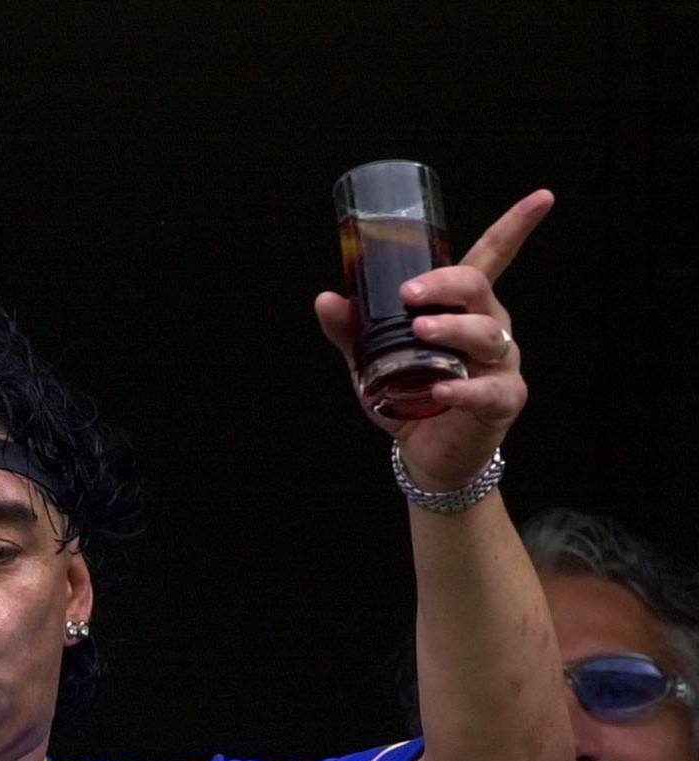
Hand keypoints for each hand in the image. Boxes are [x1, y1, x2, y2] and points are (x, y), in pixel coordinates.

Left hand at [316, 189, 554, 491]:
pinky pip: (488, 390)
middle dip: (446, 284)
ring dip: (452, 329)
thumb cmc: (409, 397)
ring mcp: (500, 364)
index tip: (542, 197)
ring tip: (420, 331)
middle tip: (409, 294)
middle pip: (479, 290)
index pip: (493, 259)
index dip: (516, 227)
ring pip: (487, 334)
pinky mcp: (502, 401)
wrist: (427, 455)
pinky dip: (463, 386)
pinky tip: (441, 386)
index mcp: (465, 309)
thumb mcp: (373, 361)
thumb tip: (326, 299)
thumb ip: (352, 331)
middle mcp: (490, 328)